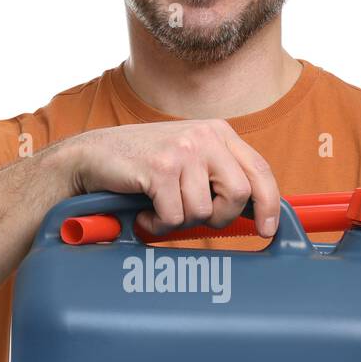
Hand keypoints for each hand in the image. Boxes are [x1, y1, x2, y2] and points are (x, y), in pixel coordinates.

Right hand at [60, 119, 280, 238]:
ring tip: (160, 208)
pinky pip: (175, 216)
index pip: (260, 170)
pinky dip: (159, 223)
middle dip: (219, 217)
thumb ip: (218, 174)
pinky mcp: (160, 168)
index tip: (267, 229)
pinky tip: (145, 212)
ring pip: (204, 210)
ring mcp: (183, 150)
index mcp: (217, 132)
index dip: (270, 204)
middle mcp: (205, 136)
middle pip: (239, 194)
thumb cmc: (141, 164)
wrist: (91, 156)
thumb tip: (254, 211)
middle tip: (193, 217)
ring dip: (180, 220)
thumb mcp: (188, 159)